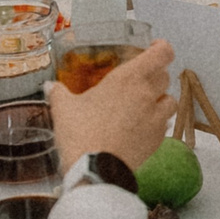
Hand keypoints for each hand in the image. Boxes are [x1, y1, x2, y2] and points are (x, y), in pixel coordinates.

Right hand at [49, 40, 176, 170]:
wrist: (95, 170)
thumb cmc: (80, 134)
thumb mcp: (63, 109)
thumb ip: (59, 93)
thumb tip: (50, 86)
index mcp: (127, 79)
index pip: (161, 53)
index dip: (161, 48)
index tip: (153, 48)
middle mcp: (147, 95)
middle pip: (165, 76)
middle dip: (155, 75)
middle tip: (139, 80)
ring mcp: (156, 118)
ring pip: (170, 100)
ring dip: (160, 99)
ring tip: (144, 104)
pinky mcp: (158, 140)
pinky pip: (164, 124)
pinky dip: (157, 122)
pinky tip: (141, 127)